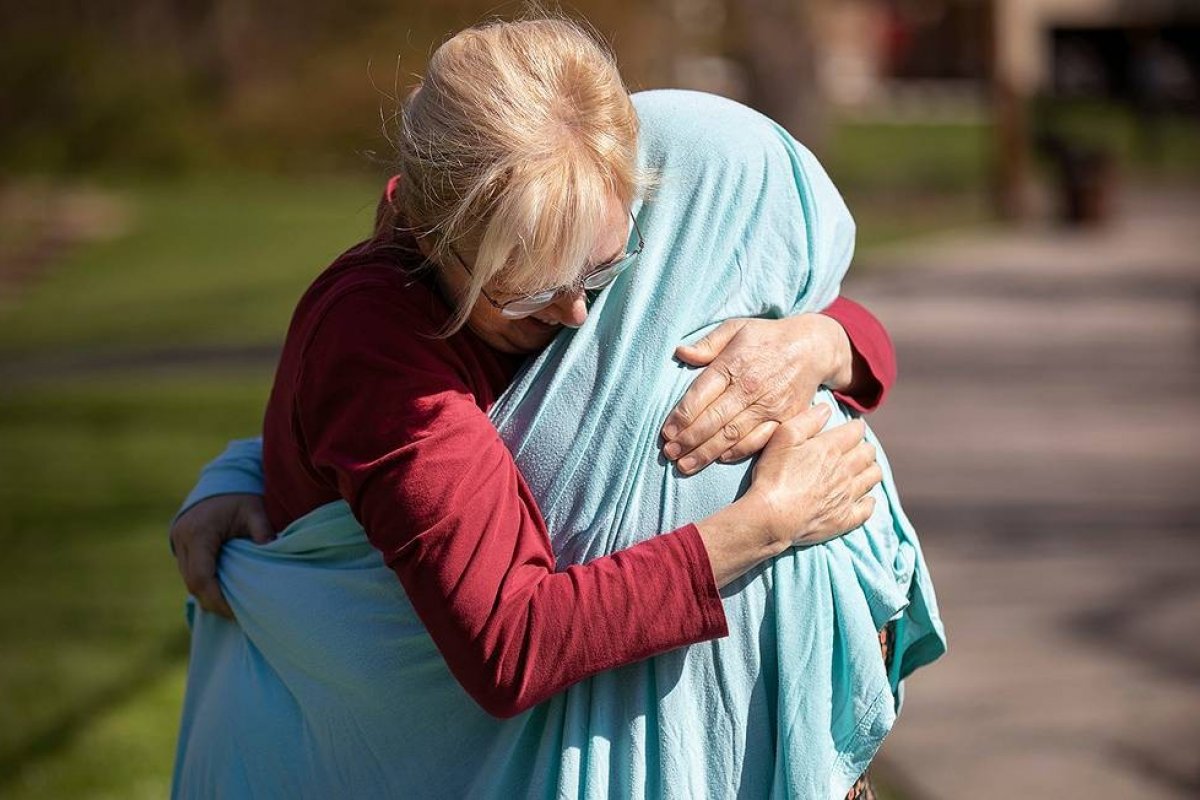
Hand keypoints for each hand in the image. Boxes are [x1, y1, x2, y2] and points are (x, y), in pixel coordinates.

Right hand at [169, 493, 273, 618]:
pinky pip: (190, 573)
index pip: (201, 576)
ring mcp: (177, 542)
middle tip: (238, 616)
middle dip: (214, 602)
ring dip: (209, 595)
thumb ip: (263, 532)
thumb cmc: (240, 495)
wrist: (221, 479)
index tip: (236, 612)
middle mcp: (182, 539)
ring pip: (189, 581)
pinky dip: (206, 585)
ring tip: (233, 608)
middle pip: (192, 583)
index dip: (217, 598)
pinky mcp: (180, 546)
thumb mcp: (255, 510)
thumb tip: (274, 555)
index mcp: (199, 532)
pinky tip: (224, 592)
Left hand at [661, 314, 852, 474]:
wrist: (813, 348)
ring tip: (685, 465)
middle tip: (669, 454)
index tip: (666, 433)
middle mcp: (749, 387)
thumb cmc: (767, 337)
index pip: (699, 395)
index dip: (680, 417)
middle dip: (687, 440)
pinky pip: (758, 440)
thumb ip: (707, 344)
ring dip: (706, 453)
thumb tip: (680, 353)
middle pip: (712, 420)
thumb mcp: (735, 329)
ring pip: (731, 435)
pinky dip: (738, 452)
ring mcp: (768, 405)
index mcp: (733, 364)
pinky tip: (719, 459)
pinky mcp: (784, 418)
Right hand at [748, 407, 880, 547]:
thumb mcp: (783, 438)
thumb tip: (826, 409)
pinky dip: (868, 501)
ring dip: (870, 470)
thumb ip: (806, 421)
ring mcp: (847, 495)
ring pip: (873, 477)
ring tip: (860, 470)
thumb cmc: (773, 475)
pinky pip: (868, 508)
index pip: (857, 431)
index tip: (850, 428)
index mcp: (831, 448)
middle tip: (855, 448)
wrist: (771, 517)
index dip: (855, 427)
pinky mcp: (845, 518)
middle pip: (869, 452)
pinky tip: (862, 498)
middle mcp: (845, 470)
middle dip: (864, 447)